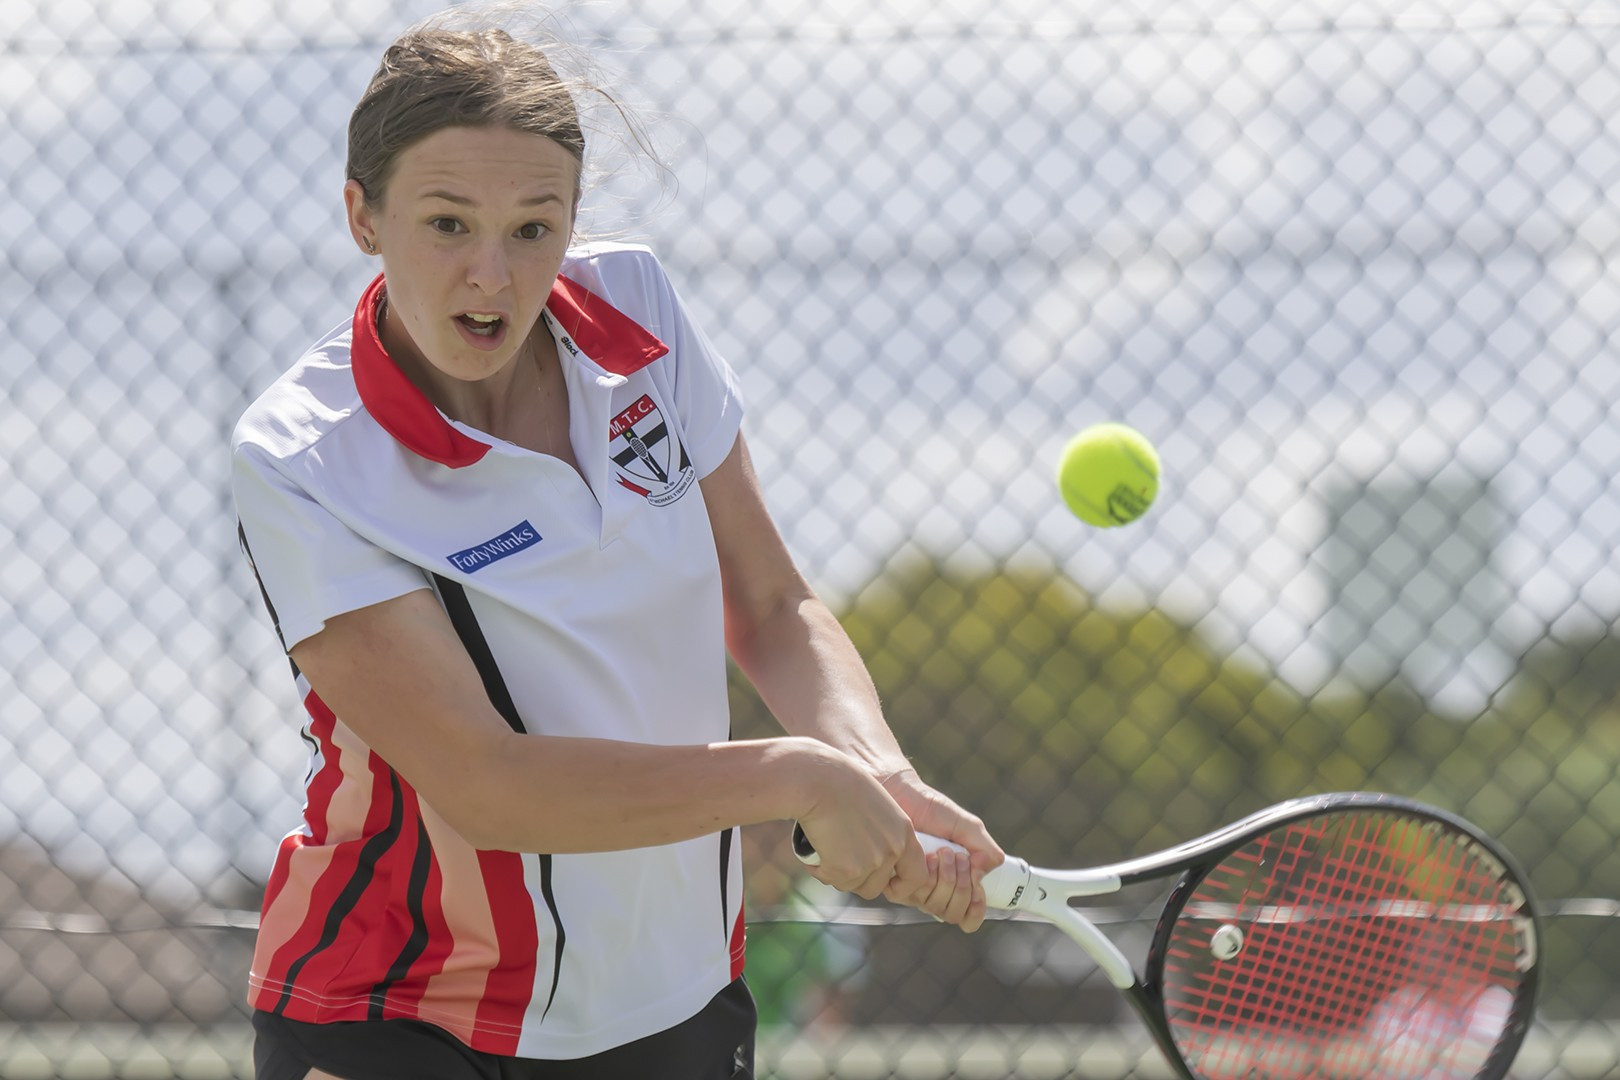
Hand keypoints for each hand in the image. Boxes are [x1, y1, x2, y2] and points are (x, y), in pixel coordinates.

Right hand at [794, 744, 930, 901]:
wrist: (818, 781)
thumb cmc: (839, 784)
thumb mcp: (875, 807)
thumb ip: (882, 832)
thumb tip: (873, 858)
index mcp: (904, 832)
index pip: (917, 875)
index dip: (902, 885)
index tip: (887, 885)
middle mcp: (892, 849)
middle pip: (876, 886)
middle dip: (856, 878)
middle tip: (839, 857)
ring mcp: (871, 862)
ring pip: (851, 885)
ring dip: (836, 873)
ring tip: (825, 847)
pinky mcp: (847, 870)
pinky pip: (831, 880)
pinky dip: (819, 869)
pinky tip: (814, 849)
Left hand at [879, 768, 1003, 931]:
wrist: (900, 792)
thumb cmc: (931, 808)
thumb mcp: (965, 826)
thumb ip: (983, 847)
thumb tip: (987, 870)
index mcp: (954, 880)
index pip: (967, 916)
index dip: (975, 910)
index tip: (979, 893)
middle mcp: (932, 888)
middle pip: (952, 913)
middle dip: (962, 887)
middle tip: (959, 858)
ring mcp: (913, 887)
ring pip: (935, 907)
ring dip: (947, 879)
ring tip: (943, 852)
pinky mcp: (894, 880)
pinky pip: (914, 895)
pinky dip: (928, 877)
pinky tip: (926, 857)